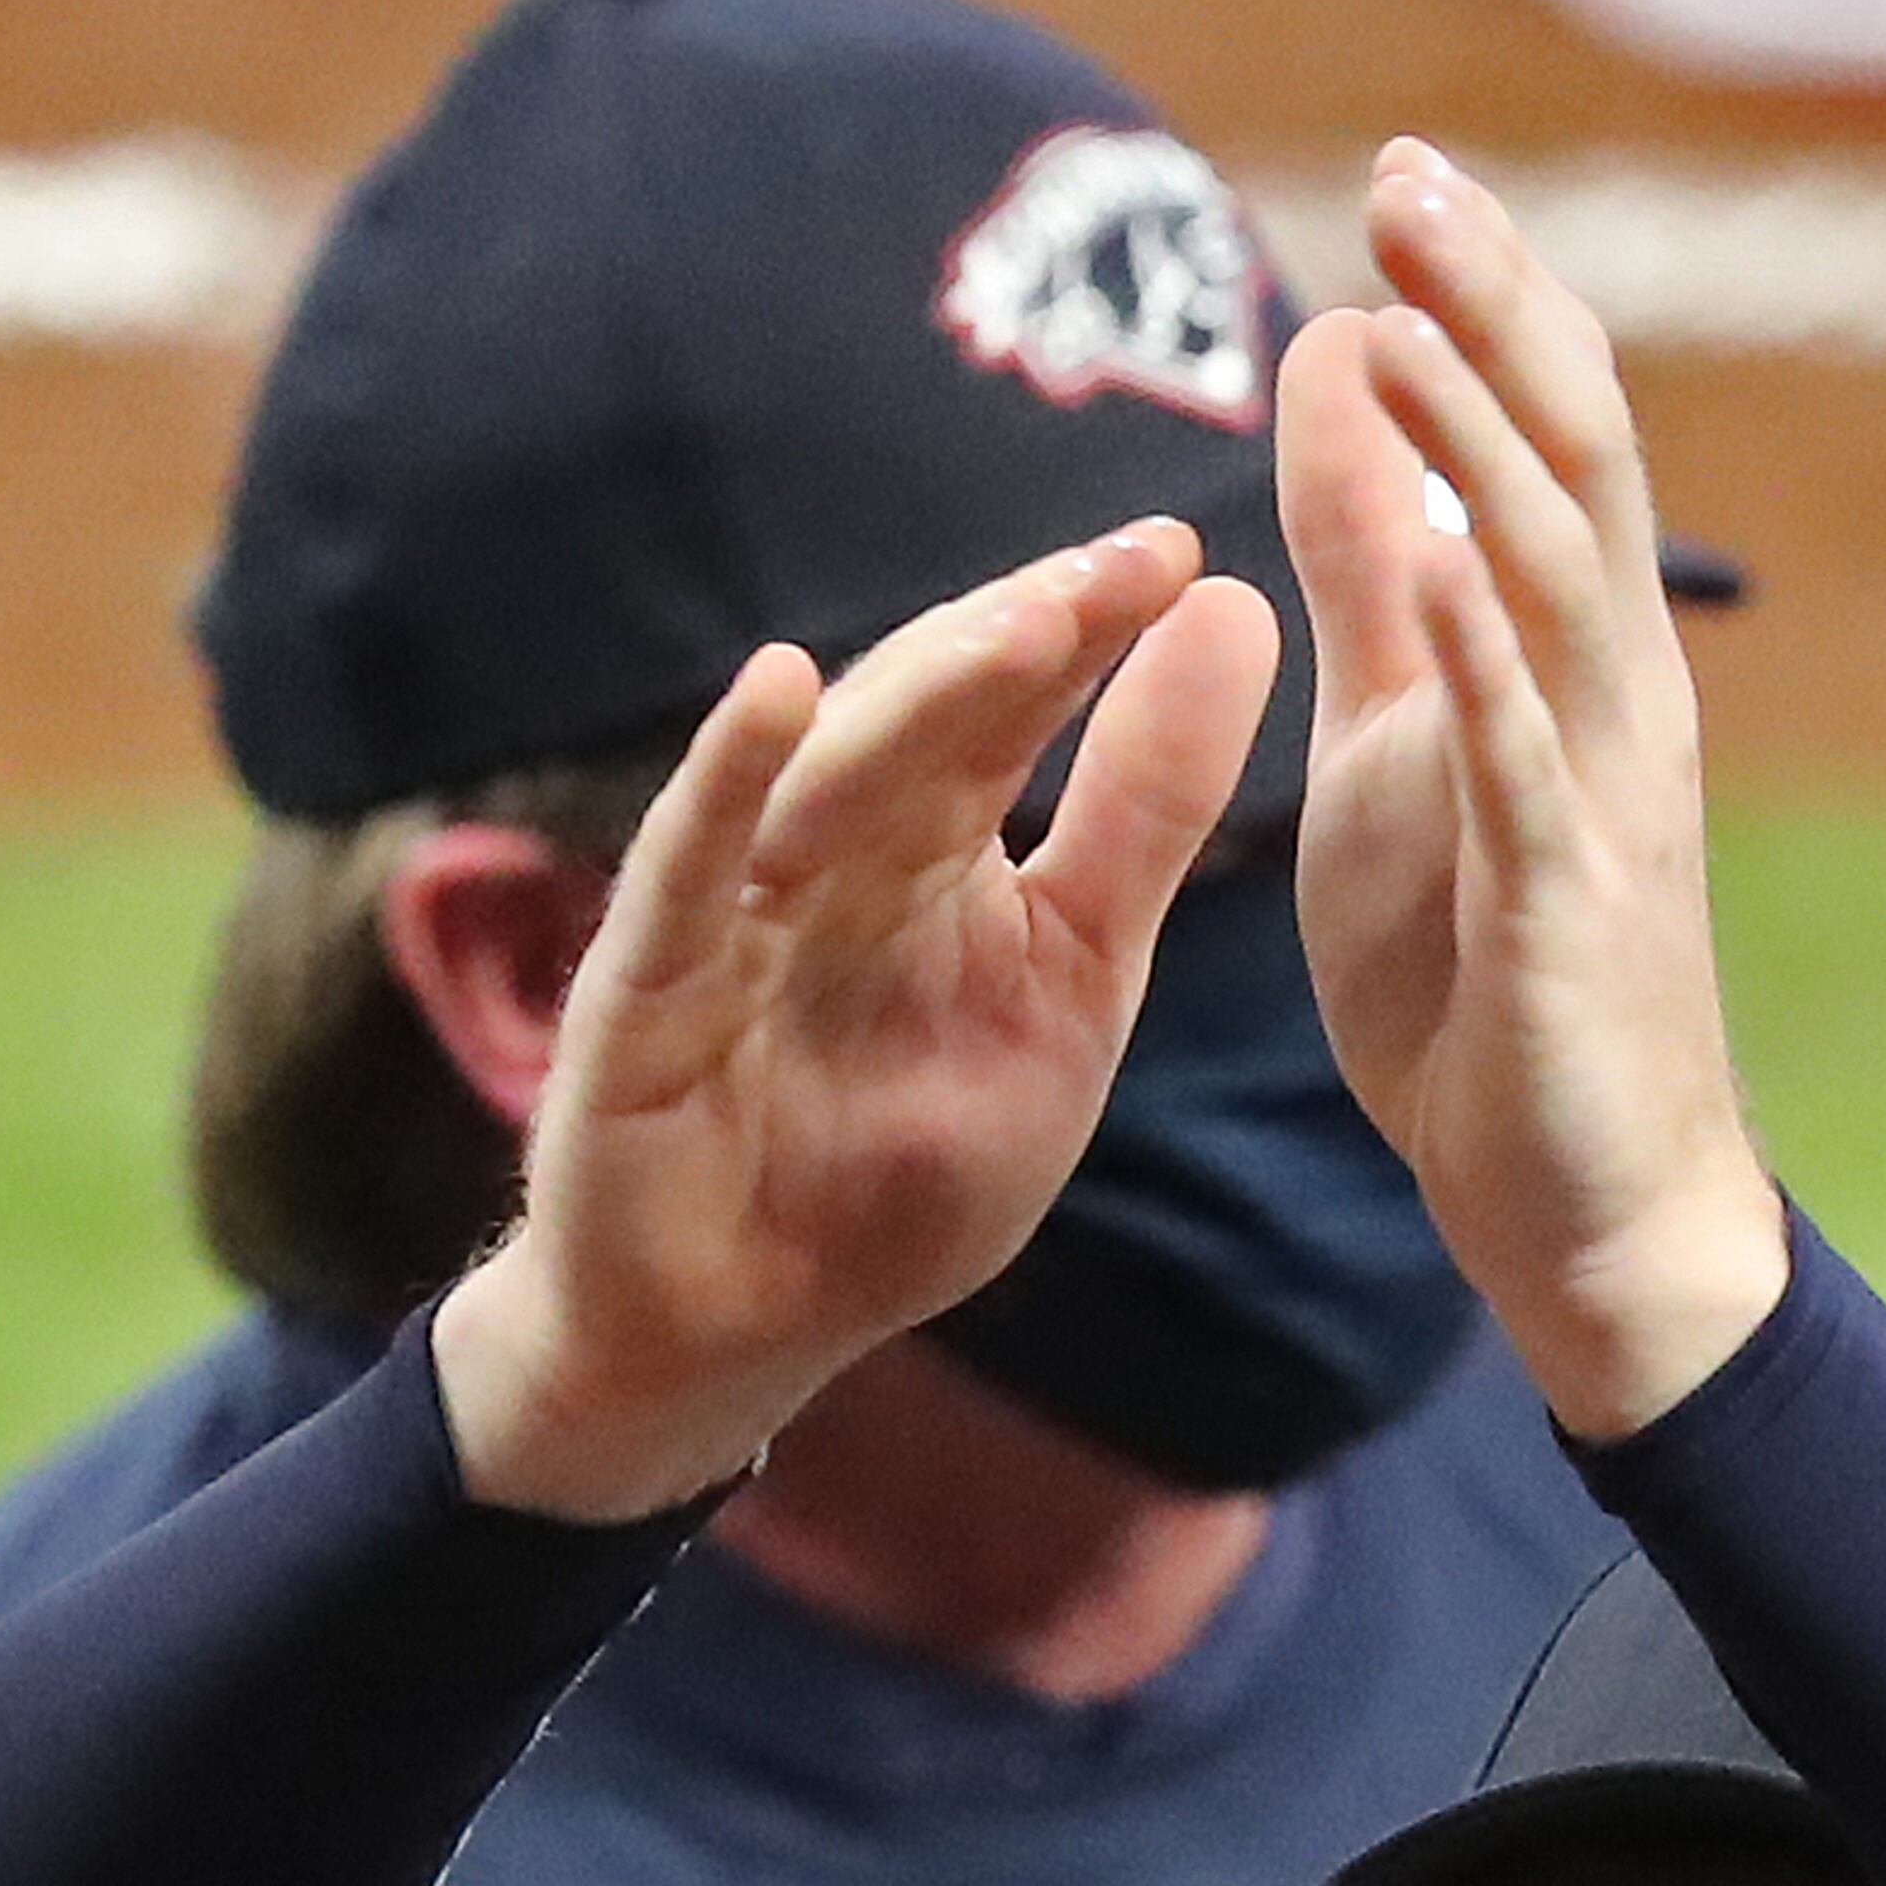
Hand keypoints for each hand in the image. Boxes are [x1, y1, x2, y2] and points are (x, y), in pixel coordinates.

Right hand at [436, 527, 1278, 1521]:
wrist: (746, 1329)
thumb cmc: (897, 1175)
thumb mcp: (1070, 998)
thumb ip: (1139, 825)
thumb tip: (1235, 613)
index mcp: (938, 847)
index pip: (1017, 709)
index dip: (1091, 631)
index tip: (1180, 556)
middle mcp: (836, 847)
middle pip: (932, 716)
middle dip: (1026, 641)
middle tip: (1128, 572)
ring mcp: (738, 904)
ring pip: (834, 773)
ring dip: (924, 694)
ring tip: (1029, 626)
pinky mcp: (650, 979)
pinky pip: (691, 865)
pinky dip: (727, 780)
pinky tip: (774, 693)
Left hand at [1277, 148, 1788, 1445]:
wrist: (1584, 1214)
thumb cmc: (1484, 988)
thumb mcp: (1393, 741)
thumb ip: (1370, 565)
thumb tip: (1340, 374)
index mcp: (1568, 657)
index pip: (1542, 438)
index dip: (1483, 303)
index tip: (1402, 184)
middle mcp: (1612, 701)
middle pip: (1573, 463)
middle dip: (1495, 318)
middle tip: (1411, 179)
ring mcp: (1600, 803)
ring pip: (1561, 586)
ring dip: (1486, 450)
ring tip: (1409, 320)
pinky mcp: (1563, 912)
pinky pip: (1527, 769)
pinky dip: (1487, 662)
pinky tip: (1440, 566)